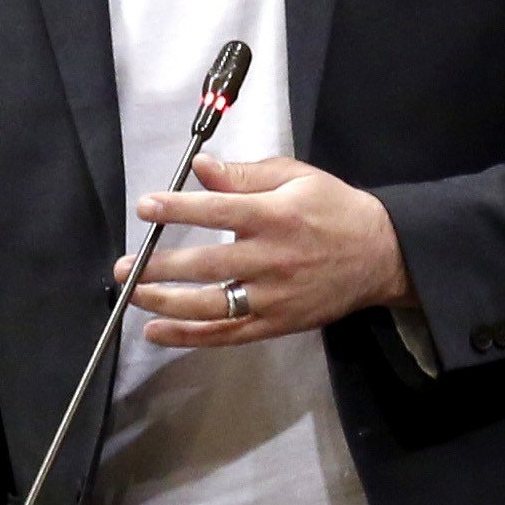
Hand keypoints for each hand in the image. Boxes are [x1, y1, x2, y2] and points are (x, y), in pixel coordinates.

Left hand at [116, 154, 415, 347]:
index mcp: (275, 216)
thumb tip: (201, 167)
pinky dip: (189, 337)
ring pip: (212, 306)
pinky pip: (227, 334)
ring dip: (166, 304)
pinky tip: (156, 332)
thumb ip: (245, 175)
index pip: (218, 211)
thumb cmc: (334, 209)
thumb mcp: (296, 177)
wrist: (381, 255)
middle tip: (123, 265)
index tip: (145, 207)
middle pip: (207, 266)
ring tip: (132, 295)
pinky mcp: (275, 323)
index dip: (177, 210)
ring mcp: (273, 296)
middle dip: (159, 267)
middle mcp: (271, 259)